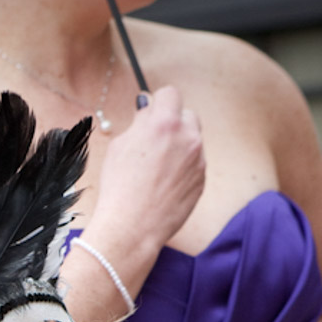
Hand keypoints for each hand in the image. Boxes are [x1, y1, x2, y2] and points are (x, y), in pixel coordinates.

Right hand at [86, 84, 204, 270]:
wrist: (132, 227)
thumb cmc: (120, 187)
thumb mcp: (121, 145)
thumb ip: (140, 123)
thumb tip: (148, 111)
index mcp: (165, 123)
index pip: (170, 94)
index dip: (158, 102)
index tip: (151, 112)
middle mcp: (187, 137)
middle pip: (186, 115)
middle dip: (172, 123)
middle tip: (153, 140)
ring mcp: (198, 160)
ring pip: (192, 141)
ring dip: (179, 145)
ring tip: (157, 167)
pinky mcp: (202, 180)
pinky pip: (195, 164)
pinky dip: (183, 168)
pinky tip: (164, 183)